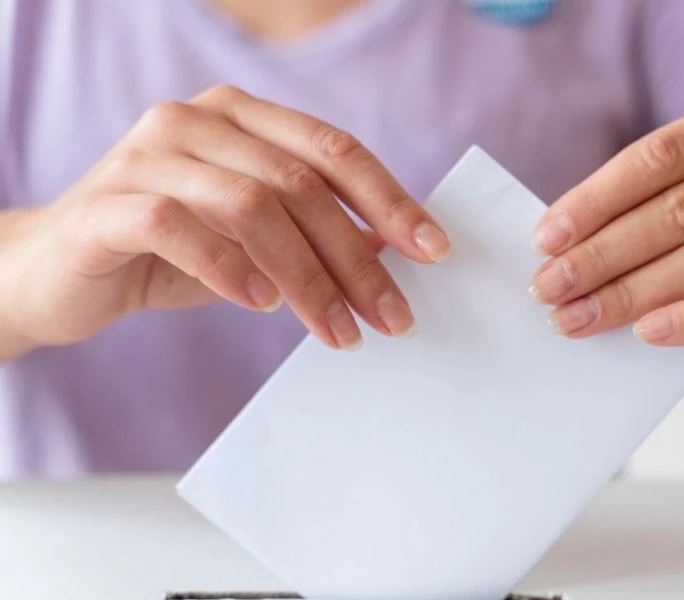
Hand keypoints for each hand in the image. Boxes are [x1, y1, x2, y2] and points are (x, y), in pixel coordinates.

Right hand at [0, 85, 449, 350]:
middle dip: (355, 258)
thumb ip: (312, 233)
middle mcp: (195, 120)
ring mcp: (147, 154)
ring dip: (306, 277)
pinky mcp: (107, 202)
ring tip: (337, 330)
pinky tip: (261, 305)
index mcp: (240, 116)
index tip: (432, 250)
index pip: (333, 149)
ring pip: (250, 205)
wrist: (58, 273)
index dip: (389, 199)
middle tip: (391, 317)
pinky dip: (229, 268)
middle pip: (300, 184)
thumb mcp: (253, 241)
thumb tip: (390, 249)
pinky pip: (179, 226)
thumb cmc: (167, 252)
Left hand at [529, 94, 683, 358]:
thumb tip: (559, 245)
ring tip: (580, 318)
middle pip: (683, 207)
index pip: (664, 153)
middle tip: (550, 287)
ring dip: (633, 292)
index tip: (545, 239)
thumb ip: (649, 203)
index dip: (598, 196)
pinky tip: (647, 332)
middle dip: (604, 252)